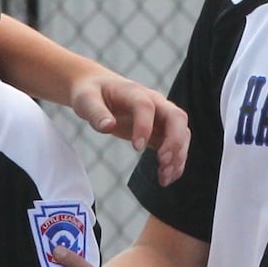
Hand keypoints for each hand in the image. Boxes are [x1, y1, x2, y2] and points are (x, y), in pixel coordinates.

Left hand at [69, 72, 188, 184]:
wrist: (98, 88)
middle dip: (174, 140)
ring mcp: (160, 116)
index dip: (144, 126)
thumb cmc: (91, 93)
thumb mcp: (85, 100)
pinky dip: (175, 161)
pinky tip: (166, 177)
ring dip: (178, 155)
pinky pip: (175, 144)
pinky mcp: (159, 130)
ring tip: (164, 178)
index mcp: (134, 92)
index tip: (137, 148)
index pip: (146, 106)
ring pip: (182, 132)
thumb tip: (107, 126)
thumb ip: (96, 113)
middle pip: (176, 117)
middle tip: (163, 162)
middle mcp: (154, 102)